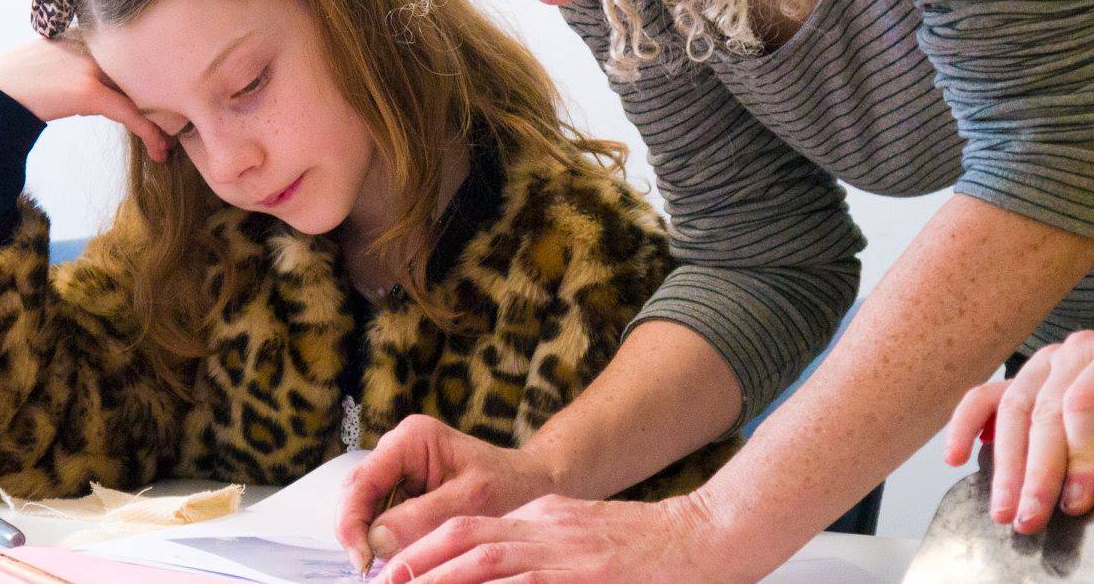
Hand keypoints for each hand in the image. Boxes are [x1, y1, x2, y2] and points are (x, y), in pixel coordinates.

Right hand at [0, 37, 170, 161]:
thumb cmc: (26, 81)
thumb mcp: (64, 64)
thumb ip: (93, 65)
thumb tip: (120, 86)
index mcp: (95, 35)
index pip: (139, 58)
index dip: (159, 85)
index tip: (171, 104)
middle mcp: (98, 44)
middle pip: (147, 75)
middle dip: (166, 103)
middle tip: (179, 127)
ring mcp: (93, 66)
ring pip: (143, 95)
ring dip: (160, 123)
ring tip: (169, 146)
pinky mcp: (88, 90)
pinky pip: (129, 113)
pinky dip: (148, 131)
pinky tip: (158, 148)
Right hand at [337, 415, 558, 570]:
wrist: (528, 484)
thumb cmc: (508, 484)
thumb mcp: (470, 501)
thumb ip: (422, 517)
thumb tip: (376, 540)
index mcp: (411, 440)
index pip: (362, 482)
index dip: (352, 523)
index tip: (362, 560)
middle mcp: (397, 450)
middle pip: (355, 496)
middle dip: (358, 533)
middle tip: (370, 570)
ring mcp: (397, 470)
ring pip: (363, 509)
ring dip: (370, 539)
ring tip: (389, 564)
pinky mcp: (402, 490)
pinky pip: (380, 517)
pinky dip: (384, 539)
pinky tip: (399, 555)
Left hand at [376, 493, 740, 583]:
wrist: (706, 535)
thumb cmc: (647, 547)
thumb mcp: (582, 534)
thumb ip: (540, 547)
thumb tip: (494, 568)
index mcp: (545, 516)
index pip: (473, 526)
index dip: (428, 547)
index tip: (397, 569)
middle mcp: (549, 527)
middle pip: (469, 537)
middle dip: (422, 561)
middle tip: (388, 581)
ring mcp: (568, 552)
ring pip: (489, 559)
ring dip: (444, 577)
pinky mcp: (586, 574)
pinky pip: (529, 582)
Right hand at [945, 330, 1093, 533]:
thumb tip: (1069, 502)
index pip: (1086, 404)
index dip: (1079, 456)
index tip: (1076, 503)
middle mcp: (1077, 353)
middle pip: (1044, 411)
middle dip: (1035, 472)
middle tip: (1029, 516)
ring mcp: (1044, 362)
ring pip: (1012, 410)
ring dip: (1004, 466)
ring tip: (1003, 509)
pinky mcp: (1022, 378)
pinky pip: (986, 397)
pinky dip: (966, 426)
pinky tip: (955, 456)